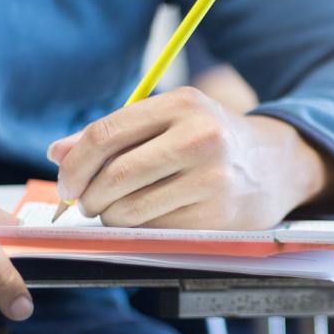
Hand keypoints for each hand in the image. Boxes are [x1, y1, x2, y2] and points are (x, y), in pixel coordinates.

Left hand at [48, 87, 333, 228]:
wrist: (275, 166)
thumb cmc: (211, 141)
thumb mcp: (171, 121)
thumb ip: (114, 134)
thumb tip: (57, 152)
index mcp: (183, 104)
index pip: (105, 135)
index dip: (75, 164)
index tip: (67, 182)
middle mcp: (200, 137)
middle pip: (114, 176)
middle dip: (88, 196)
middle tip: (86, 202)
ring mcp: (211, 178)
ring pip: (129, 209)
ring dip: (111, 217)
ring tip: (119, 210)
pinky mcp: (216, 215)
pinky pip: (154, 229)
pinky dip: (141, 228)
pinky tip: (152, 217)